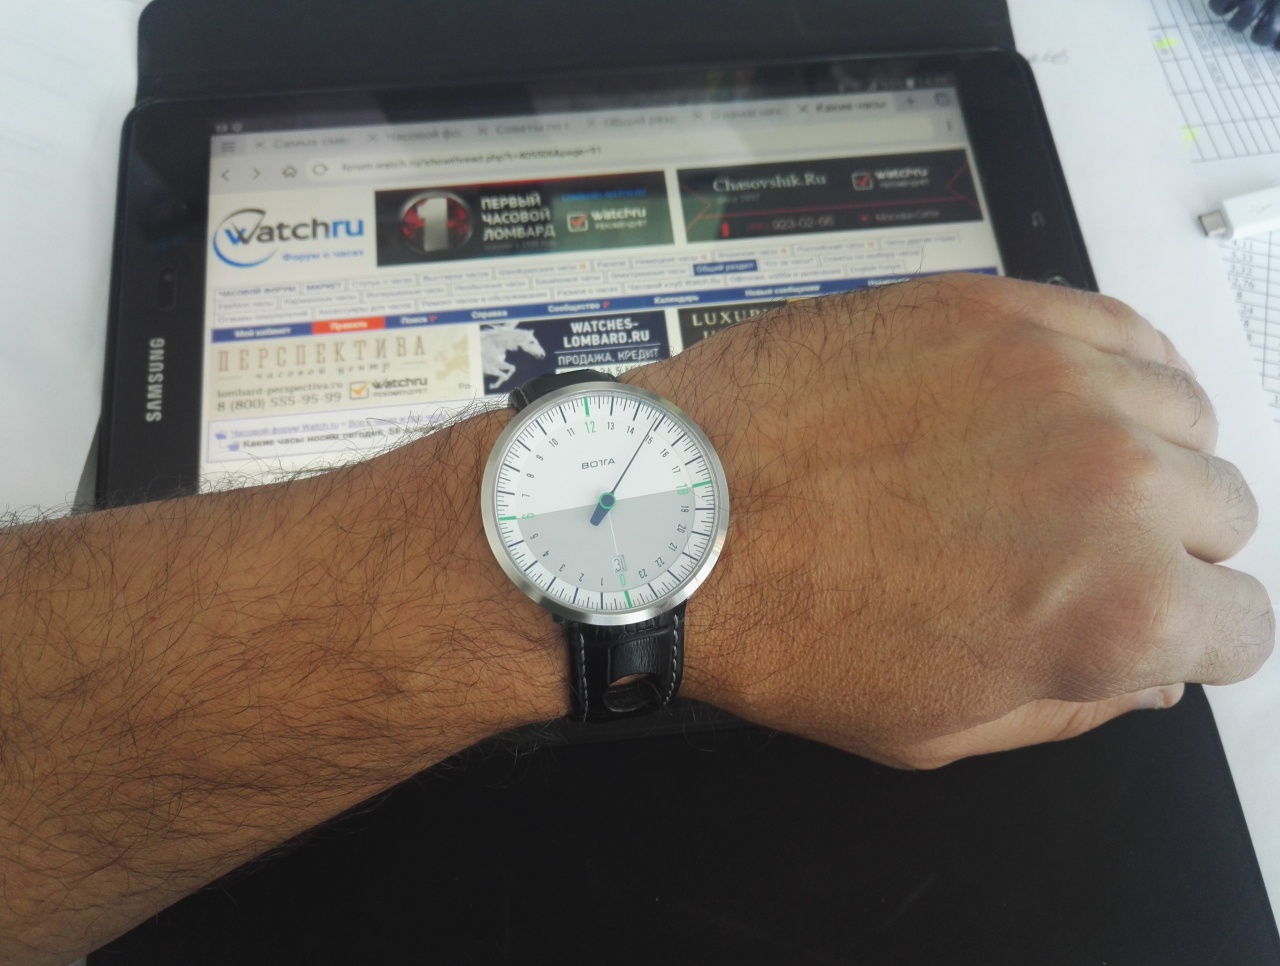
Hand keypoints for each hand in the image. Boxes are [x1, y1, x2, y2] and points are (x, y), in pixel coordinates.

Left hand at [625, 274, 1273, 767]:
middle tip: (1070, 552)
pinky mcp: (999, 309)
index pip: (1242, 624)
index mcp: (1114, 611)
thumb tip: (1147, 674)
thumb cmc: (780, 624)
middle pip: (1221, 511)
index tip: (1155, 621)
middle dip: (1161, 546)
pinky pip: (1120, 329)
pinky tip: (1038, 404)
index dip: (1192, 635)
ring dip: (1137, 451)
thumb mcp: (939, 728)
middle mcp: (1113, 484)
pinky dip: (1105, 370)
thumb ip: (1074, 704)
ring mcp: (1059, 378)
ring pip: (1183, 414)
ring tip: (1040, 474)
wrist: (675, 519)